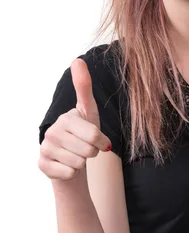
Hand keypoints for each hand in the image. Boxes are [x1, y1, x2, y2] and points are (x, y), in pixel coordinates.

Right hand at [38, 59, 111, 180]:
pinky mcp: (42, 165)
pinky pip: (68, 173)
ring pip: (78, 163)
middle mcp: (51, 132)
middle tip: (85, 148)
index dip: (102, 142)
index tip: (98, 140)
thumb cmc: (82, 133)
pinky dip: (72, 172)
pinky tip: (67, 165)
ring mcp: (45, 149)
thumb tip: (77, 59)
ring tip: (76, 155)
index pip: (94, 136)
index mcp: (65, 118)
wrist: (69, 158)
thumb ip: (84, 87)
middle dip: (92, 153)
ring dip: (82, 163)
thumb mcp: (88, 110)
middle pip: (88, 150)